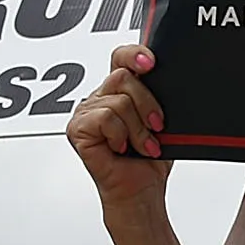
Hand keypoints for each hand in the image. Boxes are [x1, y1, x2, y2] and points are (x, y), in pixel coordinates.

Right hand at [64, 44, 172, 211]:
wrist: (140, 190)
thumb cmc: (149, 158)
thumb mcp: (160, 119)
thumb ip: (157, 95)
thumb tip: (167, 78)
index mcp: (119, 90)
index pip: (121, 58)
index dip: (134, 54)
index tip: (151, 63)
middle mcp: (100, 98)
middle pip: (122, 77)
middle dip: (147, 103)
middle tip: (156, 125)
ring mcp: (86, 112)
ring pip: (118, 101)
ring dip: (137, 128)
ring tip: (142, 145)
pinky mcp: (77, 129)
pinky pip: (105, 118)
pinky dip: (120, 135)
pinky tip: (121, 148)